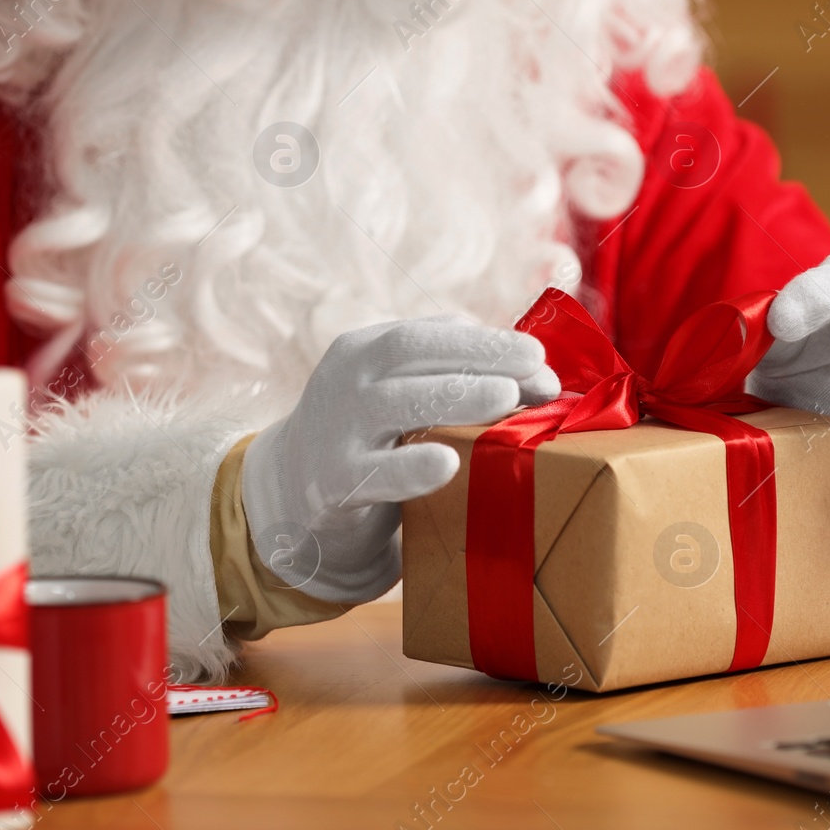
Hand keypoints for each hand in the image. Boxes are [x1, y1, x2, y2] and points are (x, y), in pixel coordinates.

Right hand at [241, 314, 550, 601]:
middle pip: (410, 354)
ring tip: (506, 398)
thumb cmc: (367, 435)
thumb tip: (534, 368)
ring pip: (395, 403)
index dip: (485, 341)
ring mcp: (335, 429)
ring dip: (456, 396)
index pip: (428, 334)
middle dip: (479, 358)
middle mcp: (346, 379)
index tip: (538, 357)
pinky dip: (410, 468)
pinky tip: (447, 464)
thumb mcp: (394, 389)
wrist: (291, 495)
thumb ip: (447, 371)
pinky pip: (373, 473)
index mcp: (365, 349)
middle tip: (538, 374)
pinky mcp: (331, 483)